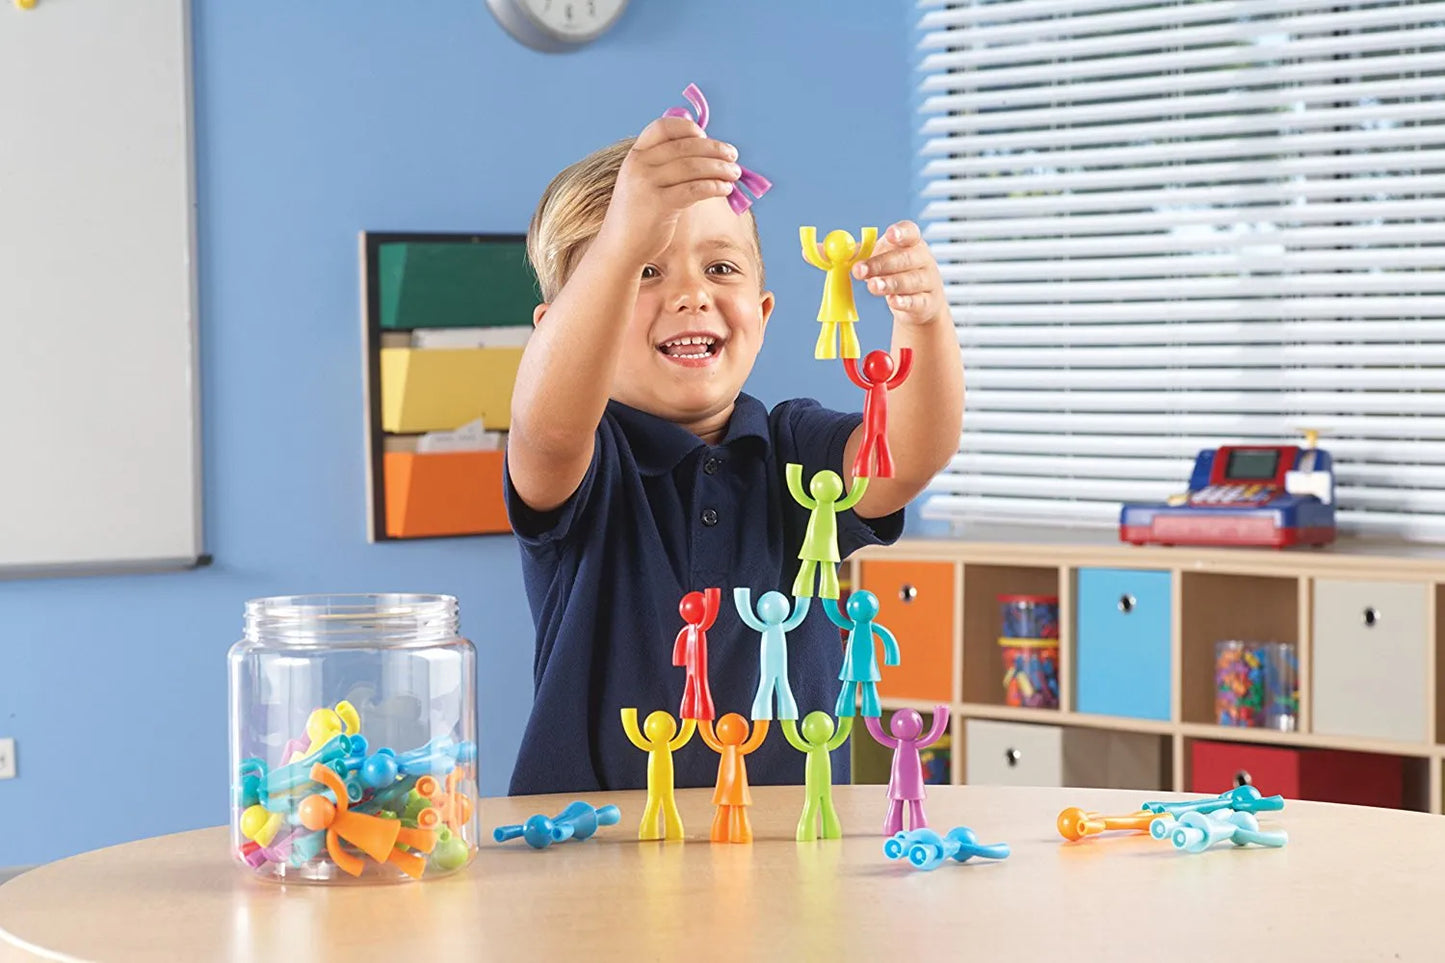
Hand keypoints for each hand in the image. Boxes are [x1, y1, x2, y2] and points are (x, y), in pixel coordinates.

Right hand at [596, 116, 741, 266]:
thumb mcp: (645, 183)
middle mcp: (639, 165)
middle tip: (733, 156)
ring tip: (734, 174)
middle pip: (685, 147)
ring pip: (693, 167)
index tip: (705, 136)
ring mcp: (646, 184)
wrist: (620, 247)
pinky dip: (714, 187)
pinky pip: (695, 189)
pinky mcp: (658, 205)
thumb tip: (709, 154)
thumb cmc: (640, 215)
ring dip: (720, 169)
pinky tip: (725, 189)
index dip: (687, 128)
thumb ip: (667, 166)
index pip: (663, 127)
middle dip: (714, 150)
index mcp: (636, 155)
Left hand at [852, 221, 949, 325]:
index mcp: (911, 242)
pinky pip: (916, 301)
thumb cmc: (895, 273)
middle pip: (905, 258)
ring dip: (890, 283)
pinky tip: (893, 301)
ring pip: (910, 281)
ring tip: (872, 286)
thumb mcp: (878, 258)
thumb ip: (855, 255)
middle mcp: (923, 259)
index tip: (889, 235)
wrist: (919, 303)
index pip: (910, 232)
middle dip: (880, 264)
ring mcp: (928, 281)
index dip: (901, 233)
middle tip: (859, 270)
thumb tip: (826, 253)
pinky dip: (904, 302)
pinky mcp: (927, 302)